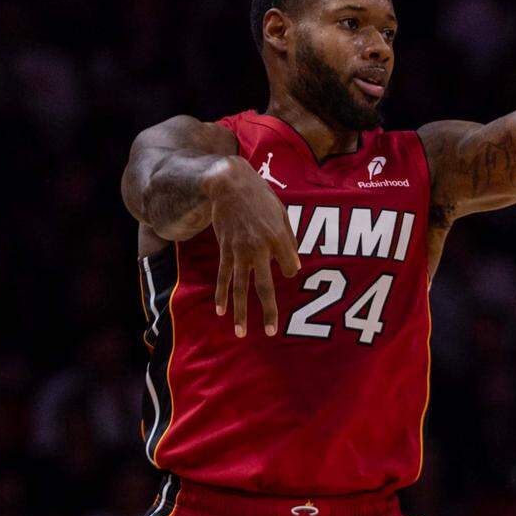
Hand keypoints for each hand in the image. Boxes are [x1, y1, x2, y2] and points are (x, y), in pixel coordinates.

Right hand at [206, 157, 299, 336]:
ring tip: (241, 332)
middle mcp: (260, 248)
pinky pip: (224, 277)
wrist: (229, 184)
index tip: (286, 268)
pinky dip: (222, 294)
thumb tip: (294, 266)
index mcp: (279, 238)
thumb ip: (289, 239)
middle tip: (270, 332)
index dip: (290, 269)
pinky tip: (221, 311)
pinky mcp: (225, 250)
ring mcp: (240, 251)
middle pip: (264, 287)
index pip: (290, 267)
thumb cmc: (260, 197)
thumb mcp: (282, 213)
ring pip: (240, 288)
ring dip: (240, 312)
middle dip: (268, 311)